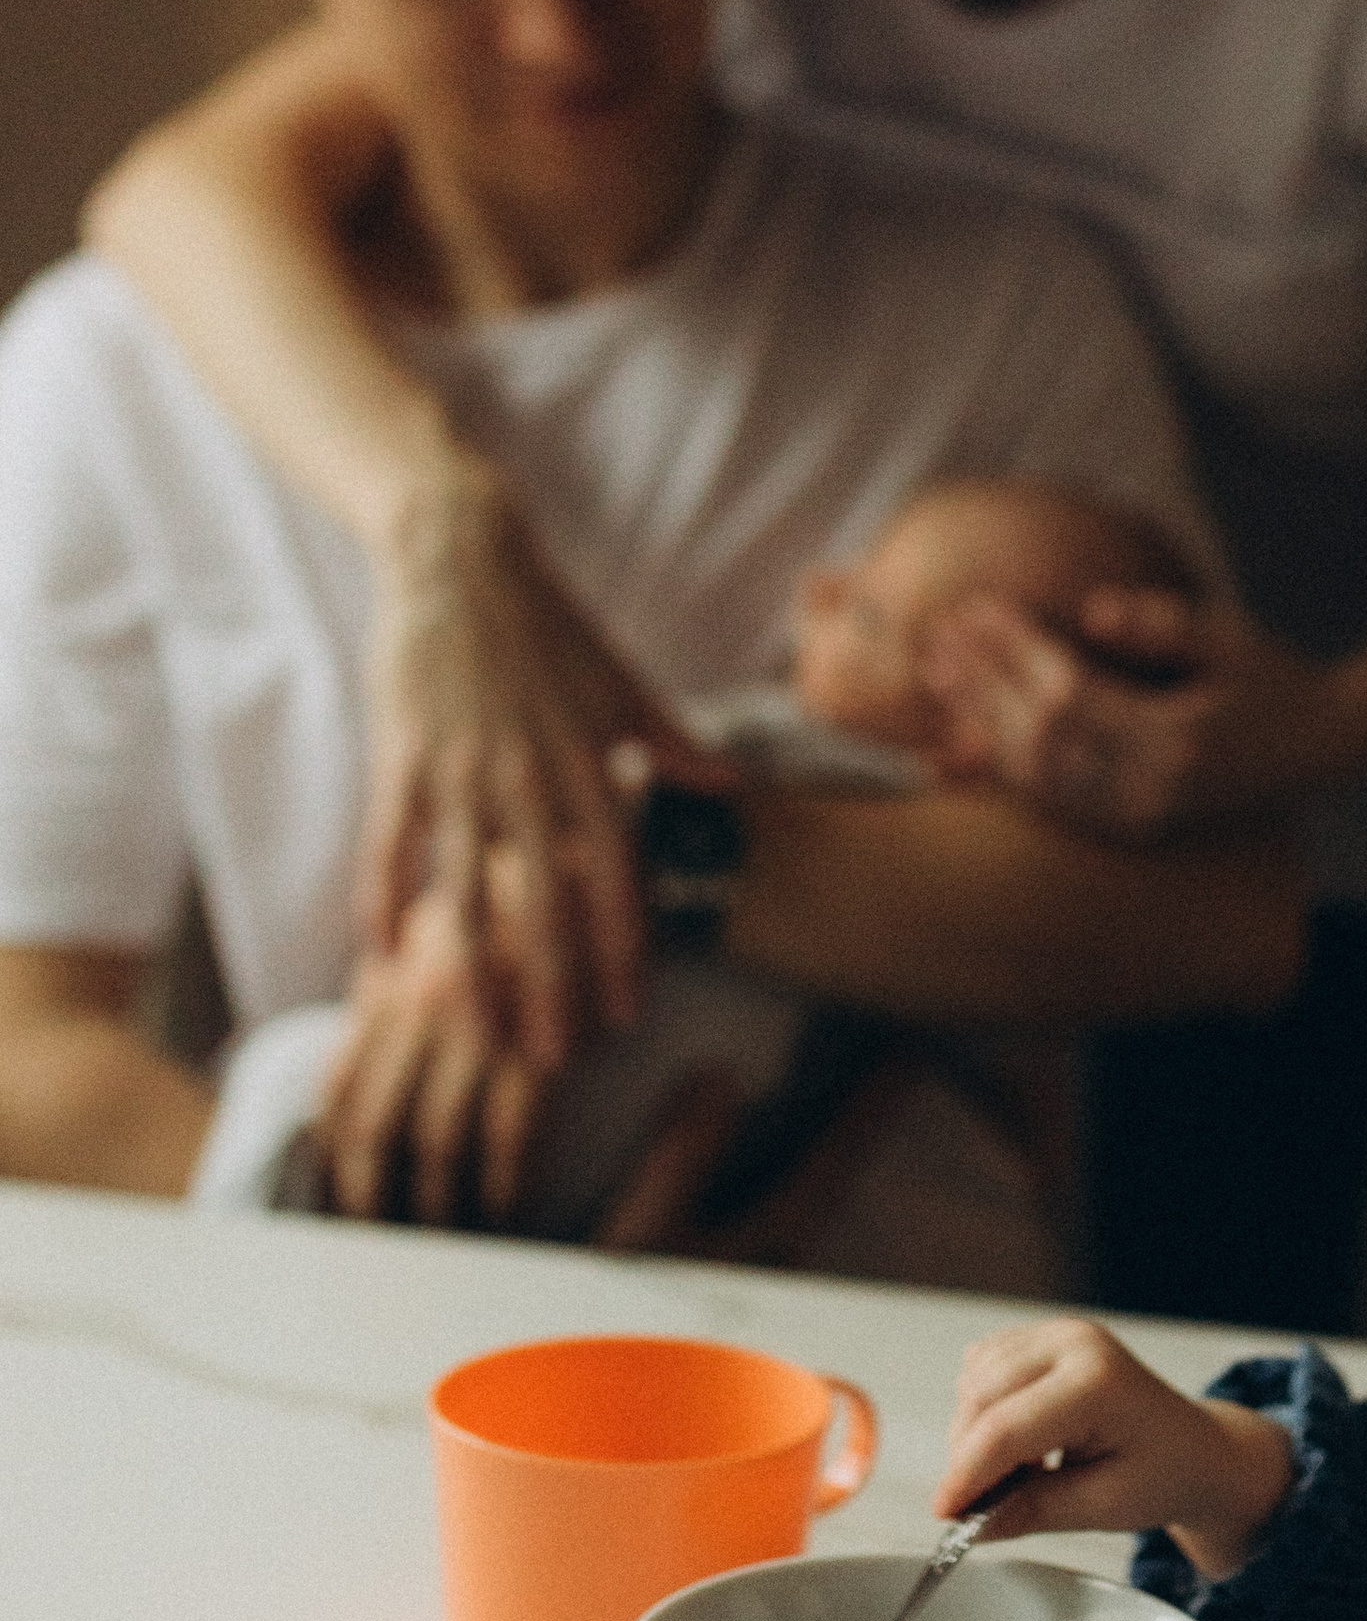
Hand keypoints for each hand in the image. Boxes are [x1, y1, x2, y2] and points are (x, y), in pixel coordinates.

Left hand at [319, 869, 552, 1225]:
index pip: (340, 1091)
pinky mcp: (535, 1044)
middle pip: (375, 1130)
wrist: (570, 850)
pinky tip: (506, 1207)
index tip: (338, 1198)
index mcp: (388, 988)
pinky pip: (509, 1134)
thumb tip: (359, 1050)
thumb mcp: (430, 930)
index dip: (332, 1157)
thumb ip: (393, 990)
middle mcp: (418, 1014)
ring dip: (436, 1201)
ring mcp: (476, 1030)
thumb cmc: (506, 892)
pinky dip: (503, 1181)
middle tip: (380, 1242)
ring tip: (444, 1237)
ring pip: (435, 1141)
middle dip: (372, 1197)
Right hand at [365, 460, 726, 1065]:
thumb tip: (730, 785)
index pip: (616, 877)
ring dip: (474, 972)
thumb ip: (670, 743)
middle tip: (556, 1060)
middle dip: (553, 988)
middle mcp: (531, 776)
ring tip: (479, 1036)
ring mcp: (464, 769)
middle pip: (546, 904)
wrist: (461, 561)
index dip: (623, 950)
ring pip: (469, 891)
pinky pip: (392, 846)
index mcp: (590, 763)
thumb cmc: (547, 628)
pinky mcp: (404, 754)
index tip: (627, 1013)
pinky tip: (382, 961)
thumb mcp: (619, 683)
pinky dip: (384, 905)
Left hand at [919, 587, 1345, 836]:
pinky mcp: (1135, 830)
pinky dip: (1006, 769)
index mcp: (1178, 741)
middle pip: (1040, 738)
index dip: (1016, 649)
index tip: (976, 606)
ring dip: (983, 724)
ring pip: (1037, 779)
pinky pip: (1055, 805)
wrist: (1325, 748)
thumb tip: (1093, 611)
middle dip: (984, 682)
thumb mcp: (1230, 637)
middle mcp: (1154, 791)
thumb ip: (1162, 625)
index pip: (1069, 693)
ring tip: (943, 676)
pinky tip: (969, 736)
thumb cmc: (1275, 680)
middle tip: (940, 635)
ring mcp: (1142, 819)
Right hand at [937, 1314, 1294, 1577]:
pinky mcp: (1044, 1338)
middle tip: (979, 1509)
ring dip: (974, 1433)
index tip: (943, 1515)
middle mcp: (1075, 1342)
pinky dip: (983, 1409)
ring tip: (1020, 1474)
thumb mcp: (1103, 1507)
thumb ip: (1031, 1510)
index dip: (965, 1475)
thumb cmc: (1165, 1474)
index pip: (1005, 1429)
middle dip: (967, 1458)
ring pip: (974, 1381)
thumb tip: (968, 1523)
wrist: (1198, 1451)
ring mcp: (1059, 1333)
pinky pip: (983, 1369)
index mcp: (1098, 1381)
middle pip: (980, 1398)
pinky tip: (1020, 1442)